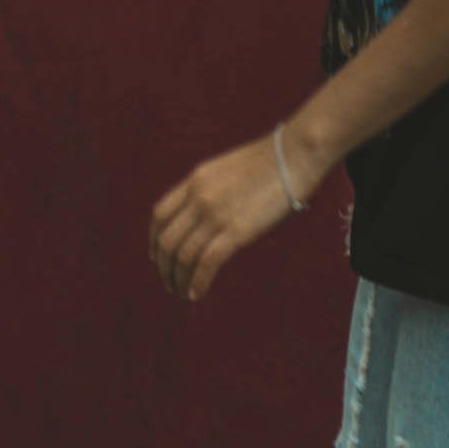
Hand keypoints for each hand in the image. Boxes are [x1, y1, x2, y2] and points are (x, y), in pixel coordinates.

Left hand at [151, 133, 312, 307]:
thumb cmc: (269, 161)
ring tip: (183, 293)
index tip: (156, 256)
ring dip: (179, 280)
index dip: (154, 240)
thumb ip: (210, 189)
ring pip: (184, 257)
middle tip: (170, 282)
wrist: (294, 154)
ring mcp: (216, 214)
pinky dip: (198, 282)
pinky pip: (207, 263)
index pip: (160, 215)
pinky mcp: (237, 231)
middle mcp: (199, 198)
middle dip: (164, 267)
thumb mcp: (227, 169)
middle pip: (167, 241)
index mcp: (195, 179)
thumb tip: (205, 213)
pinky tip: (197, 293)